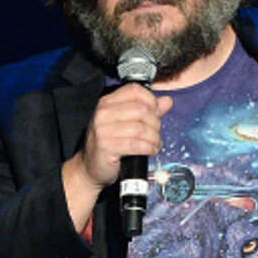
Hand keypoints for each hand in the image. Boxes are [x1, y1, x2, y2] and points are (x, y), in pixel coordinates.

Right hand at [62, 84, 172, 231]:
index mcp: (107, 103)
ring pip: (141, 129)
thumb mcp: (127, 123)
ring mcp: (103, 130)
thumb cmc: (110, 144)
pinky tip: (150, 150)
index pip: (134, 90)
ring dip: (154, 138)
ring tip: (154, 144)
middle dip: (156, 123)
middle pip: (142, 110)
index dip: (151, 100)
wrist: (90, 167)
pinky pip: (136, 144)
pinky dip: (149, 148)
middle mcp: (103, 113)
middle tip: (156, 133)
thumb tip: (167, 101)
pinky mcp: (106, 147)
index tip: (157, 112)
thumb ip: (148, 111)